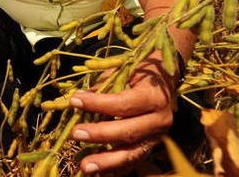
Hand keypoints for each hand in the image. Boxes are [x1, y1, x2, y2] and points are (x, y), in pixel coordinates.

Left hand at [69, 55, 175, 175]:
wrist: (164, 80)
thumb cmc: (138, 72)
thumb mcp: (122, 72)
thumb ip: (102, 86)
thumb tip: (76, 99)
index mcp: (153, 97)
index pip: (123, 104)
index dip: (97, 104)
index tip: (74, 101)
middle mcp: (160, 120)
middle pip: (128, 132)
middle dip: (100, 134)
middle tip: (75, 134)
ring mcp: (158, 137)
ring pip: (132, 153)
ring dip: (107, 161)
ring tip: (85, 166)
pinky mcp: (152, 147)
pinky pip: (133, 161)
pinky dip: (115, 168)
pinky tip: (98, 173)